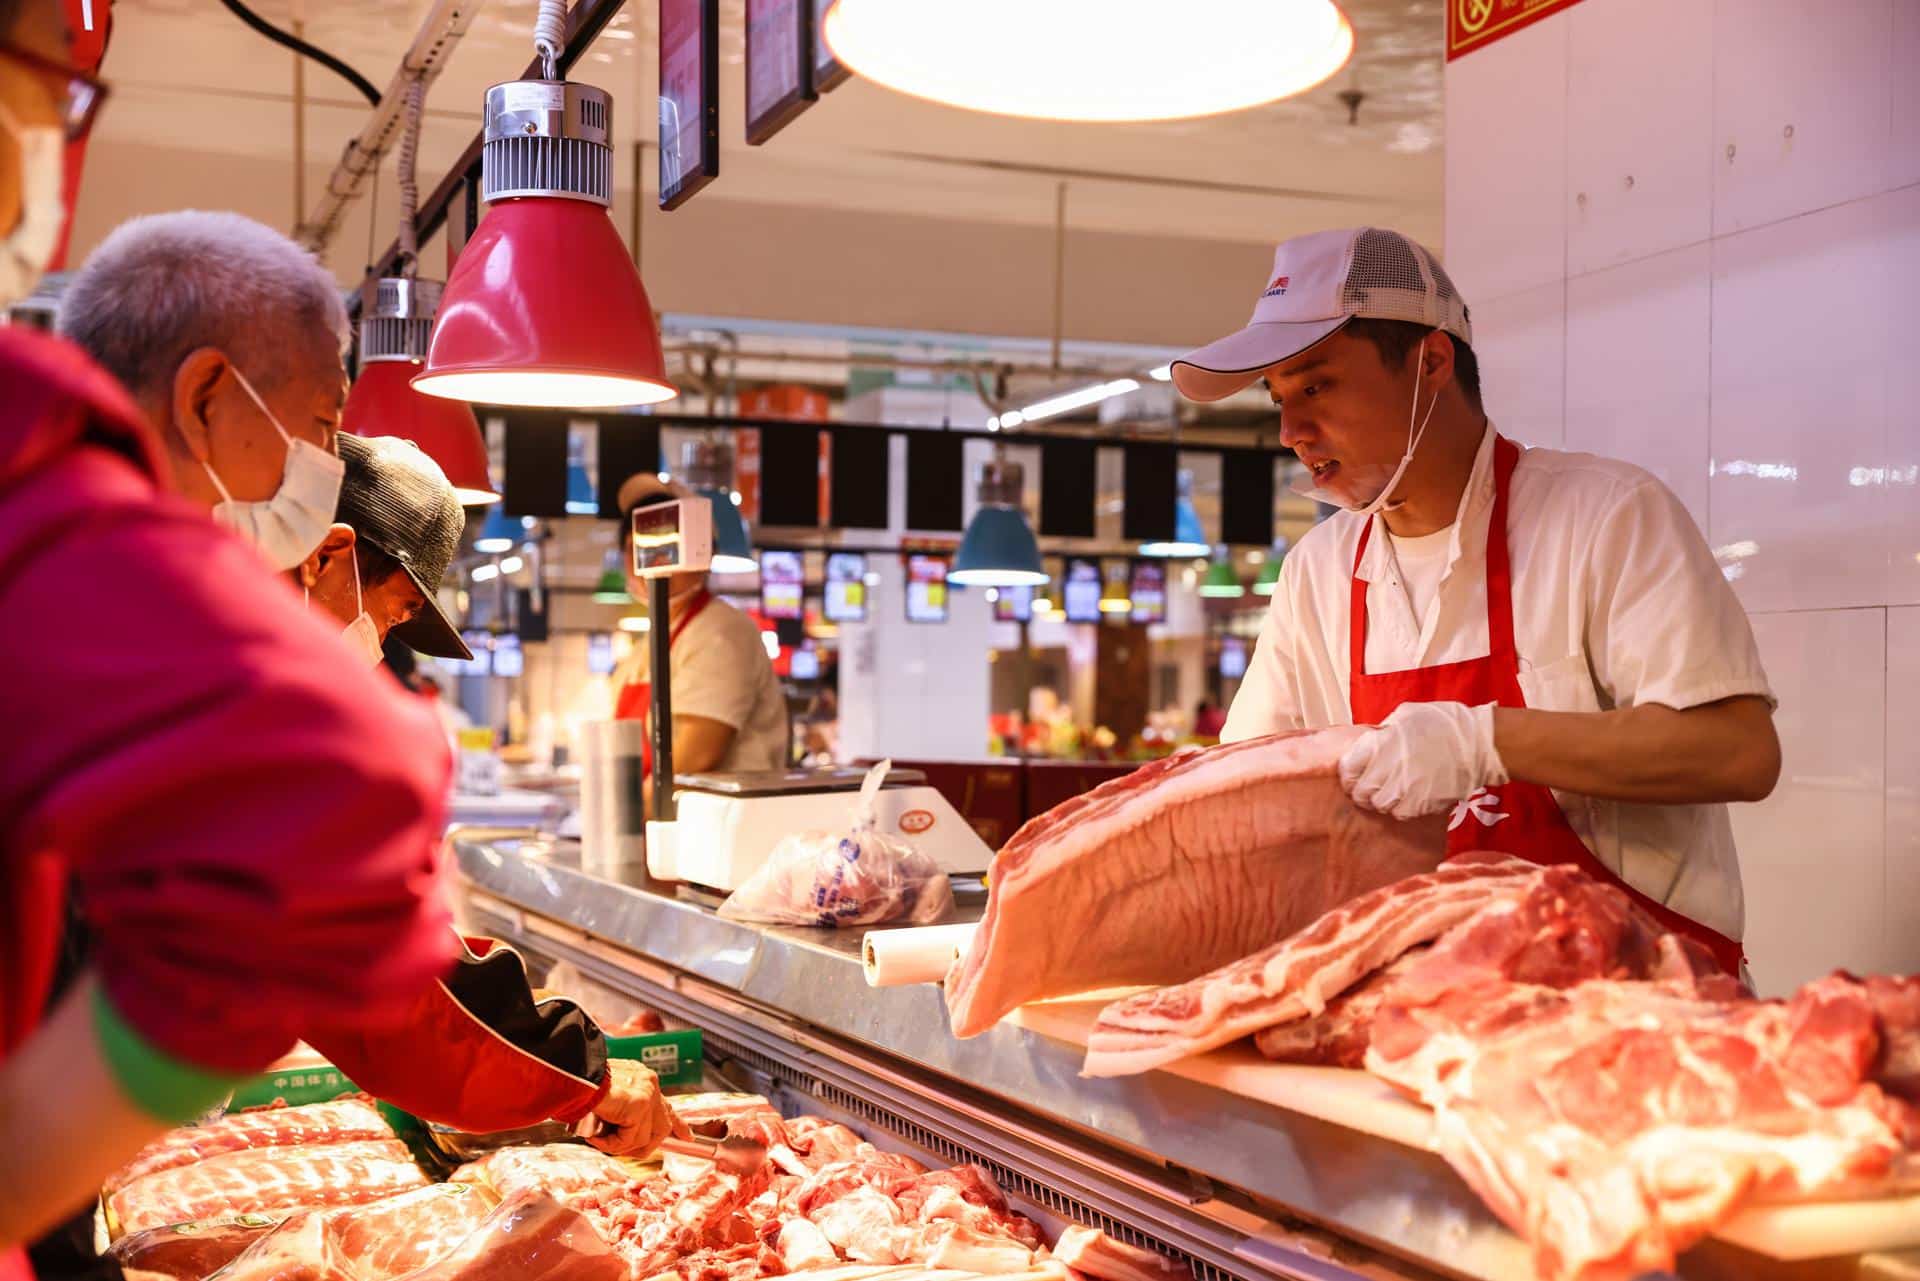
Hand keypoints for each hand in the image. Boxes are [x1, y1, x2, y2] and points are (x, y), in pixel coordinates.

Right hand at [579, 1059, 685, 1157]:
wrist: (568, 1073)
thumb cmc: (576, 1086)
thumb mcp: (604, 1100)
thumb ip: (619, 1114)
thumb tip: (620, 1134)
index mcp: (641, 1079)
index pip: (664, 1105)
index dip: (677, 1123)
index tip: (687, 1136)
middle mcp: (648, 1082)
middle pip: (662, 1125)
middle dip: (647, 1146)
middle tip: (626, 1151)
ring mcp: (647, 1093)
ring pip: (645, 1138)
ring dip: (619, 1145)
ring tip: (597, 1137)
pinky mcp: (639, 1105)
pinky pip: (629, 1140)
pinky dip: (610, 1144)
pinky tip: (594, 1135)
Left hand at [1338, 701, 1506, 819]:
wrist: (1480, 744)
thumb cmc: (1443, 723)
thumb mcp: (1406, 715)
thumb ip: (1385, 730)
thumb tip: (1372, 741)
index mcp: (1380, 742)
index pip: (1347, 768)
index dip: (1349, 773)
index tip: (1354, 774)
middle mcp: (1388, 767)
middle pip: (1360, 792)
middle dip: (1362, 792)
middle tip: (1370, 788)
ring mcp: (1405, 787)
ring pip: (1379, 805)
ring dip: (1382, 801)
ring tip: (1391, 793)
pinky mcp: (1422, 803)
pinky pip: (1401, 814)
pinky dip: (1401, 809)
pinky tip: (1409, 798)